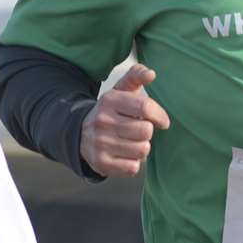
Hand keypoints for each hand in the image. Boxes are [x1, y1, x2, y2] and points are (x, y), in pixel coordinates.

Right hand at [79, 63, 170, 177]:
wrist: (80, 135)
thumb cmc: (111, 111)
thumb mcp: (120, 91)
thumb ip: (136, 76)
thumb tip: (151, 74)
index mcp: (109, 100)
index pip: (145, 107)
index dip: (160, 115)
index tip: (162, 121)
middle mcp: (102, 121)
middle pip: (146, 131)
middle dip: (147, 132)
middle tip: (139, 131)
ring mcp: (100, 143)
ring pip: (142, 150)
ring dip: (142, 148)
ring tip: (132, 142)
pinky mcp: (101, 163)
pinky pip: (133, 167)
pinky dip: (133, 163)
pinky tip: (124, 155)